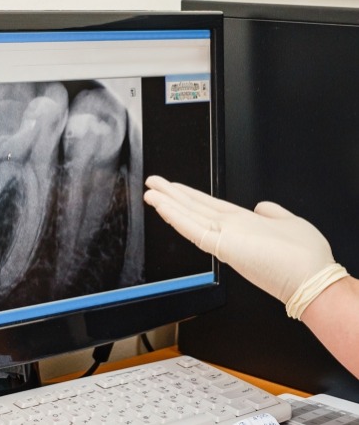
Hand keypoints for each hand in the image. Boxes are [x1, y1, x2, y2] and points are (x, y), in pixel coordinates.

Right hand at [144, 175, 343, 307]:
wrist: (312, 279)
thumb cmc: (304, 257)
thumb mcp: (289, 223)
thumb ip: (272, 212)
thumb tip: (261, 205)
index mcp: (241, 223)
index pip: (208, 207)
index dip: (188, 196)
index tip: (173, 187)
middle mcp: (229, 229)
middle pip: (193, 208)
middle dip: (171, 195)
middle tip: (152, 184)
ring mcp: (224, 237)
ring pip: (189, 216)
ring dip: (168, 202)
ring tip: (150, 191)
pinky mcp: (222, 245)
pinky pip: (193, 228)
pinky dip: (176, 217)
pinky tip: (162, 206)